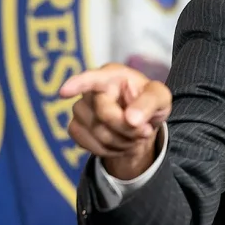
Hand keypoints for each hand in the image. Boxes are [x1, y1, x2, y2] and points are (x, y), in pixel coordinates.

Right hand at [59, 63, 172, 179]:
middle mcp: (92, 89)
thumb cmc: (150, 103)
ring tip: (133, 135)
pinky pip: (89, 145)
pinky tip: (120, 142)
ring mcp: (80, 108)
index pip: (92, 78)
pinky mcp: (75, 127)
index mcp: (112, 74)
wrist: (140, 123)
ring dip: (122, 141)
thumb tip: (131, 119)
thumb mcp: (160, 98)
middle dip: (128, 128)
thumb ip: (149, 103)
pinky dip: (109, 150)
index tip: (64, 91)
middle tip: (145, 130)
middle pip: (104, 115)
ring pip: (97, 134)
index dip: (78, 84)